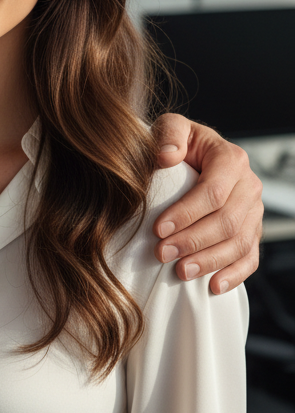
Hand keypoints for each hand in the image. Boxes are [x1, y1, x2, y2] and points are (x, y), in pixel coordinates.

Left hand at [152, 114, 262, 293]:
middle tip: (163, 253)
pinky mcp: (253, 231)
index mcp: (230, 158)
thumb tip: (167, 157)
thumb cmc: (179, 142)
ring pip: (238, 243)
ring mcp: (254, 211)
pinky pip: (250, 257)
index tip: (158, 228)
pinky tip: (213, 285)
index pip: (212, 192)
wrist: (193, 154)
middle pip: (226, 221)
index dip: (186, 213)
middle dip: (193, 241)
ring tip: (180, 271)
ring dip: (209, 261)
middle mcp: (248, 185)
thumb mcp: (171, 127)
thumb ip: (168, 134)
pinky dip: (234, 274)